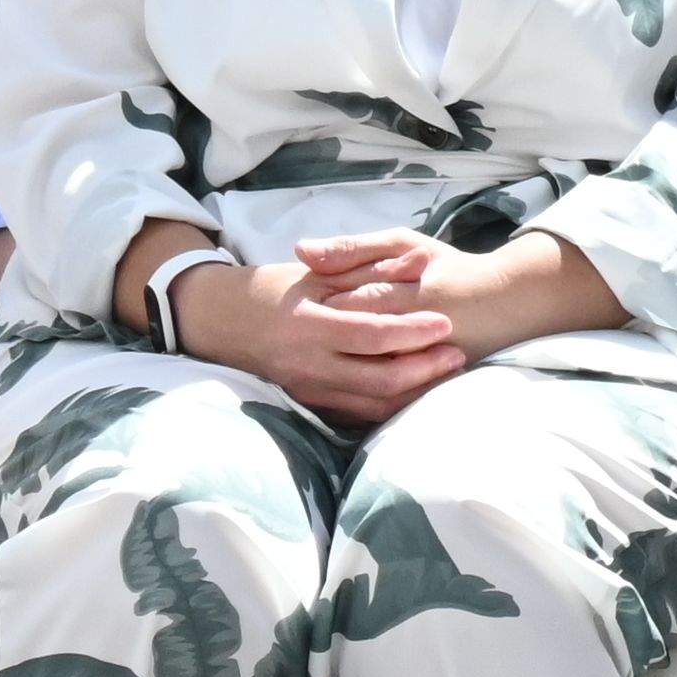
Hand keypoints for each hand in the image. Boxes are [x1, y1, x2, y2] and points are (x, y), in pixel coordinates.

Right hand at [176, 236, 463, 427]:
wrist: (219, 322)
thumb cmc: (274, 290)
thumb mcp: (316, 273)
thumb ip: (368, 268)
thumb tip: (421, 262)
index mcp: (308, 326)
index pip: (371, 335)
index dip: (412, 332)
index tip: (445, 323)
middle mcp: (308, 365)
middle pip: (379, 380)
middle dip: (425, 370)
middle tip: (457, 355)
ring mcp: (308, 390)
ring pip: (373, 404)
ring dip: (415, 392)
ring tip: (446, 372)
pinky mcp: (309, 405)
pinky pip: (358, 414)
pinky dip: (391, 405)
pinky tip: (418, 389)